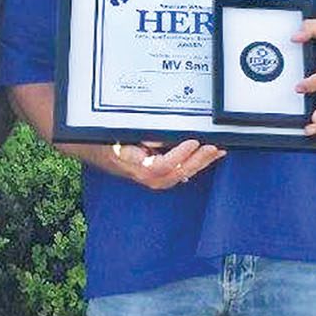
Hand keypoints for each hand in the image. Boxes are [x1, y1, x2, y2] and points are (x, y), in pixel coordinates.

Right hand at [99, 139, 225, 190]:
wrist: (98, 151)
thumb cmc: (107, 142)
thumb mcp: (118, 136)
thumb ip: (138, 139)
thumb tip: (157, 141)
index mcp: (135, 166)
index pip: (161, 165)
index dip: (179, 155)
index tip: (192, 141)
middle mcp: (146, 176)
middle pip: (177, 172)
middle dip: (198, 160)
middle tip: (212, 147)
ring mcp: (154, 179)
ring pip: (182, 174)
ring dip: (201, 162)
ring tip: (217, 150)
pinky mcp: (159, 176)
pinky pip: (181, 173)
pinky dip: (196, 164)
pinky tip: (208, 157)